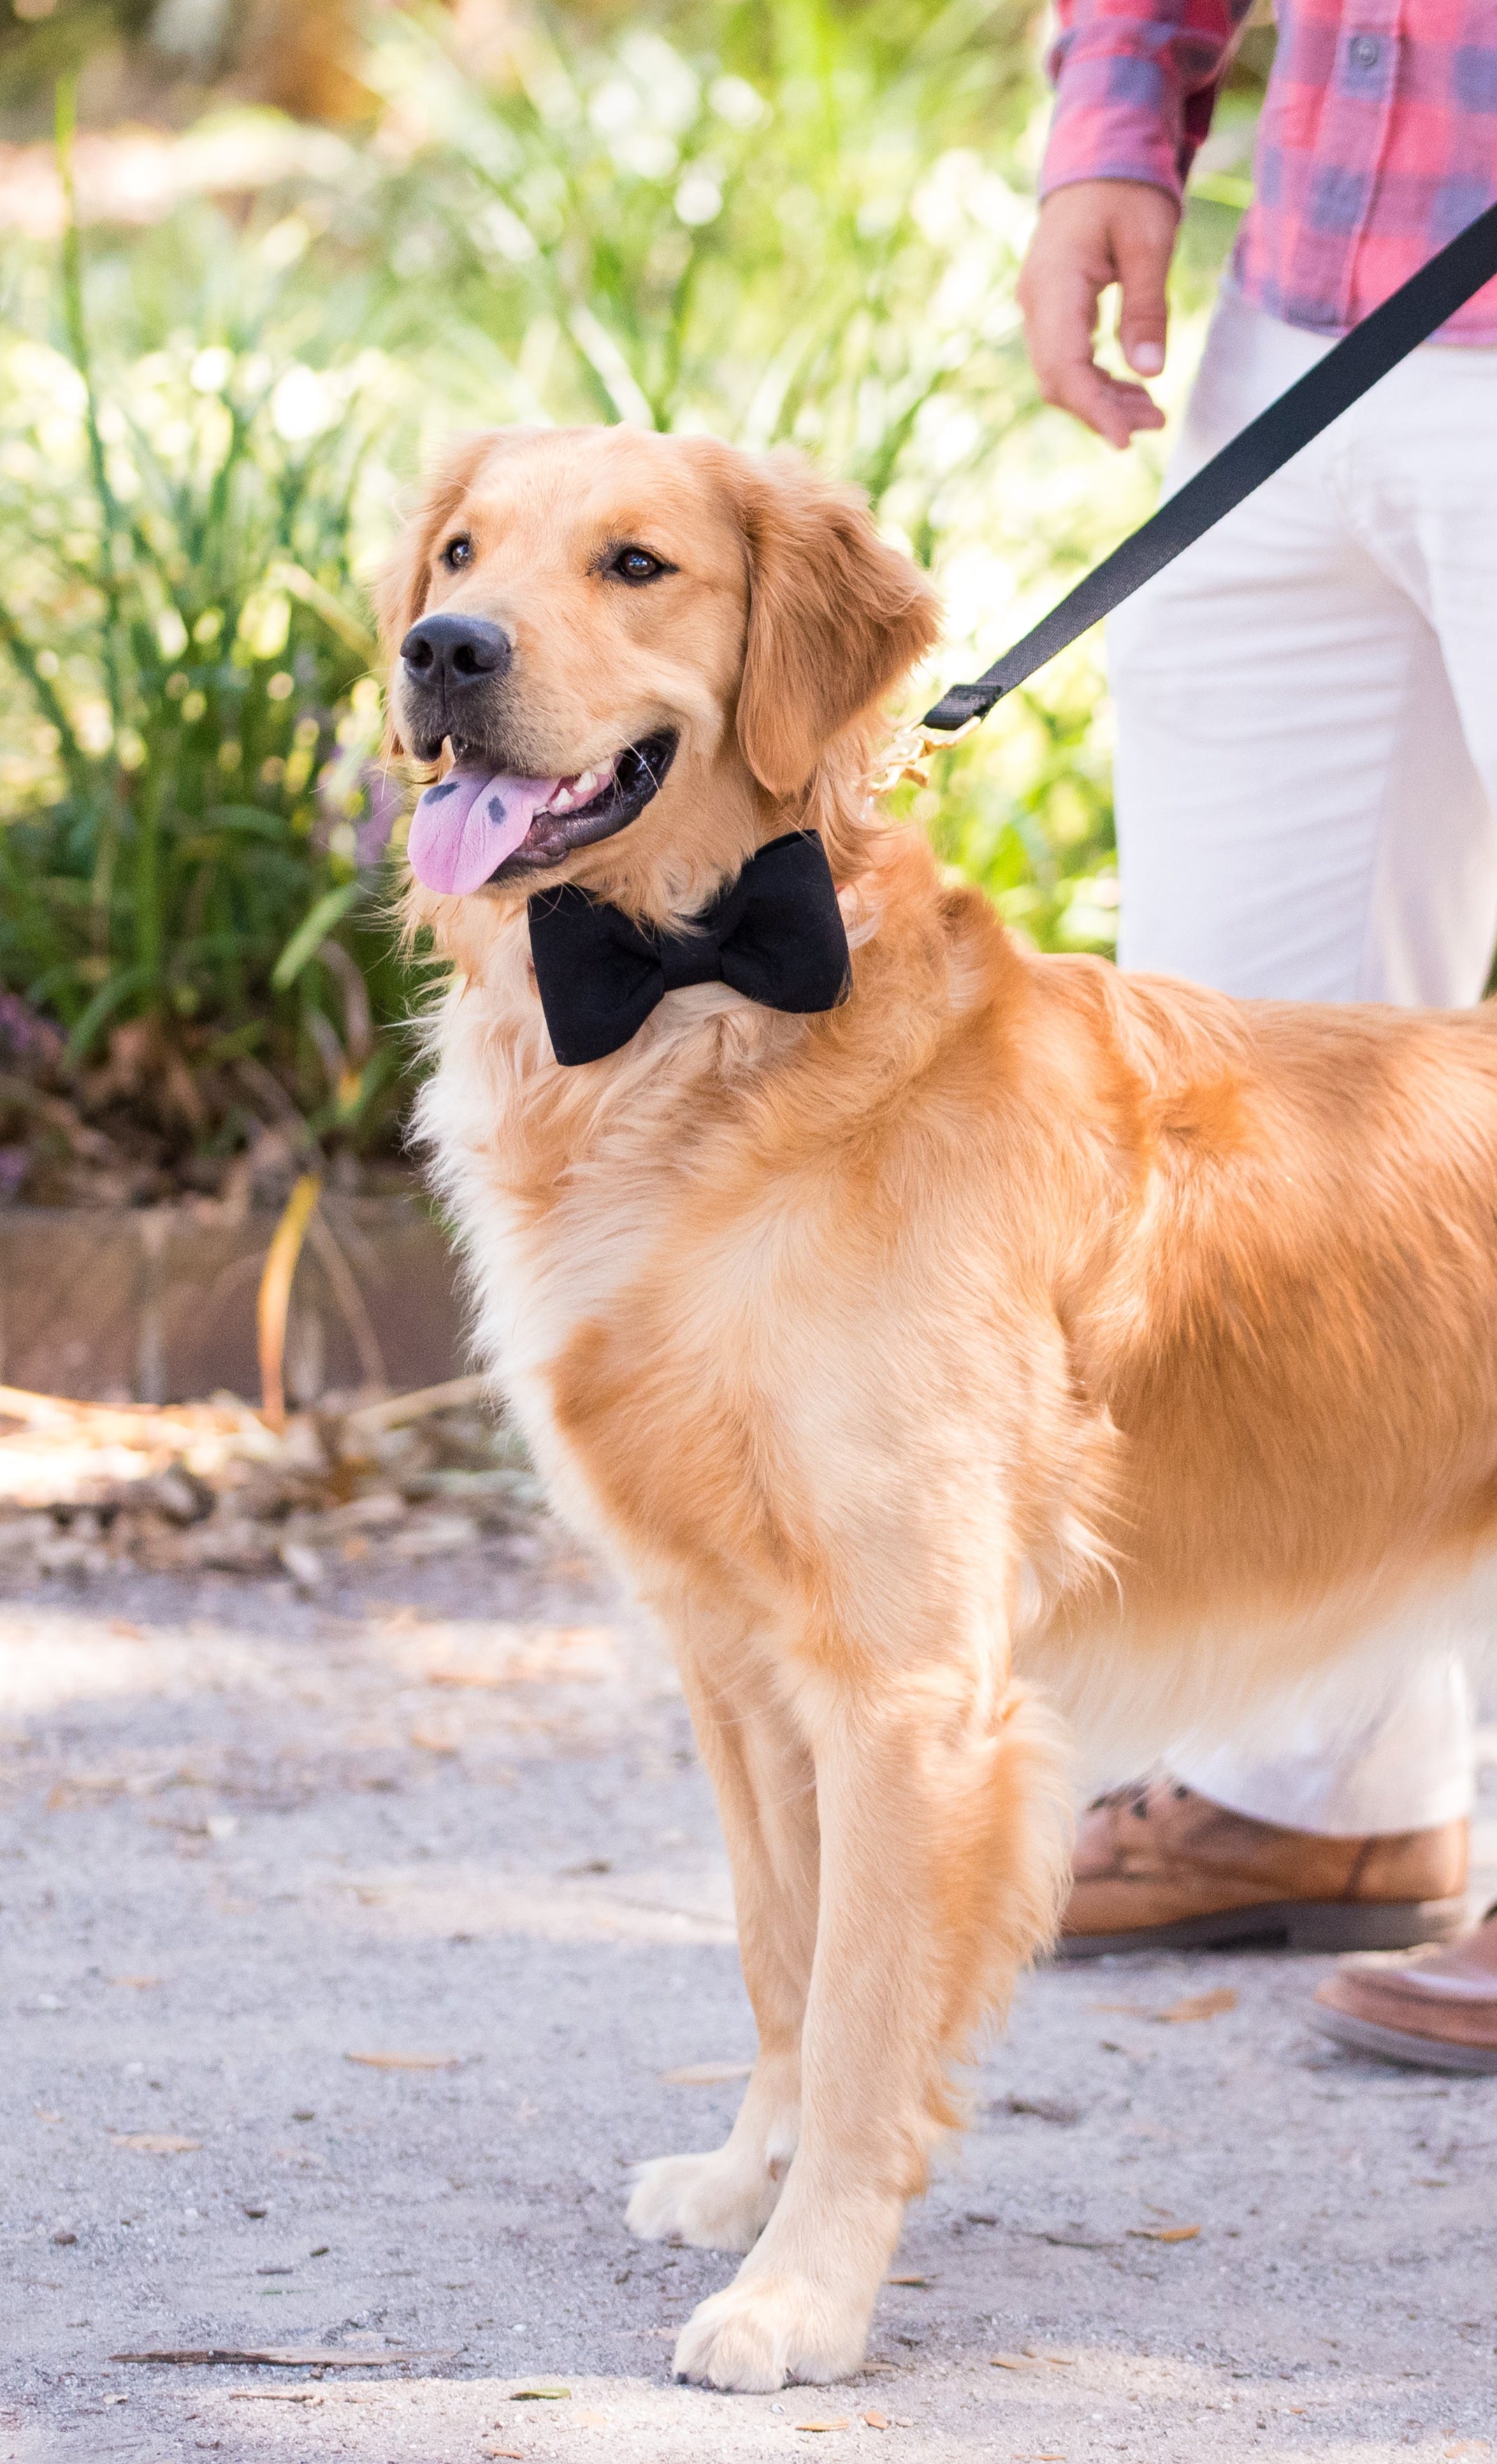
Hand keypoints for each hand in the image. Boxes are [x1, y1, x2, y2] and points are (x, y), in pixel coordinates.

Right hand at [1017, 179, 1179, 449]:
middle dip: (1104, 410)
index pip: (1065, 367)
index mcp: (1055, 283)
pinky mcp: (1052, 310)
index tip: (1125, 440)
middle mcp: (1037, 302)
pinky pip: (1067, 359)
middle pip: (1058, 381)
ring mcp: (1039, 307)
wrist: (1099, 157)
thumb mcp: (1149, 242)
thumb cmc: (1126, 189)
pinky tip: (1132, 387)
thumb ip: (1146, 306)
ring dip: (1103, 400)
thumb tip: (1150, 370)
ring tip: (1153, 410)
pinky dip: (1097, 380)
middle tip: (1157, 421)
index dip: (1094, 409)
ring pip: (1061, 375)